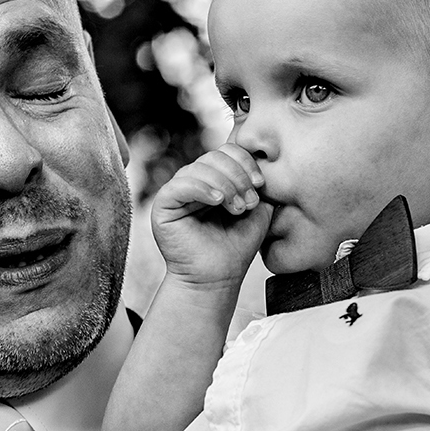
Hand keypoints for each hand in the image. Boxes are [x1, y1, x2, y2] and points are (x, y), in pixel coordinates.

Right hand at [151, 142, 271, 290]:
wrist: (217, 279)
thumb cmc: (235, 248)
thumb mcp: (257, 210)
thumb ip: (259, 185)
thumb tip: (266, 162)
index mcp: (214, 180)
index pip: (227, 151)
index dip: (245, 162)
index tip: (260, 185)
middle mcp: (194, 181)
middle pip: (214, 155)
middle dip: (237, 175)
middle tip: (248, 202)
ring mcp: (177, 191)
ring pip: (199, 167)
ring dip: (224, 184)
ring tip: (236, 209)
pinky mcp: (162, 204)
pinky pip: (180, 184)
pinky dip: (203, 188)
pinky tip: (218, 201)